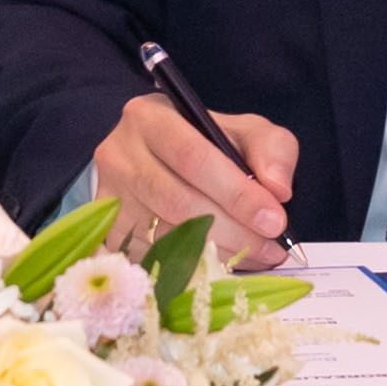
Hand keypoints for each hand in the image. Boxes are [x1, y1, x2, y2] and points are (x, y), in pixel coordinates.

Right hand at [94, 94, 297, 267]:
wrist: (156, 158)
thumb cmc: (206, 144)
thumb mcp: (244, 132)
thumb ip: (271, 150)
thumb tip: (277, 190)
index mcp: (149, 117)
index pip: (193, 158)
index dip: (237, 193)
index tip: (275, 220)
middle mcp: (119, 155)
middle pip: (179, 202)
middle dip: (234, 230)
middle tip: (272, 247)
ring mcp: (110, 197)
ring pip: (167, 237)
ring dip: (221, 253)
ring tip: (257, 255)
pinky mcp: (109, 233)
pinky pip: (155, 261)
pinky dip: (198, 268)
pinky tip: (227, 264)